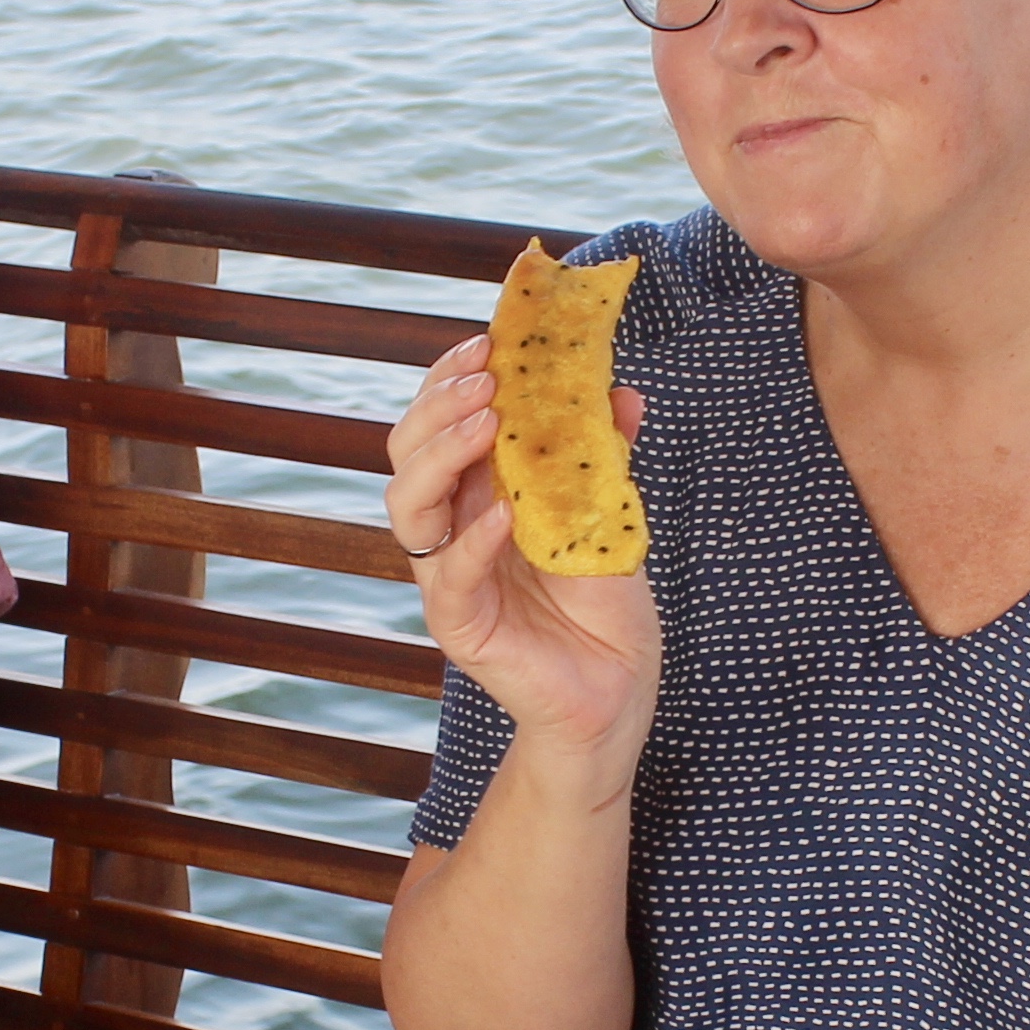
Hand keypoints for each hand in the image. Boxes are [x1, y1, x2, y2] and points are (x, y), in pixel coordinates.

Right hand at [390, 332, 660, 794]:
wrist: (618, 686)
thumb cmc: (605, 602)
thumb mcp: (608, 513)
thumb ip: (603, 455)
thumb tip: (621, 389)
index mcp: (476, 492)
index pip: (439, 424)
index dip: (450, 379)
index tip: (486, 342)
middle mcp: (451, 527)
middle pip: (407, 454)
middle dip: (438, 406)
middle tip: (482, 379)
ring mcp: (448, 576)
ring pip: (407, 507)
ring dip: (440, 457)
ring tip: (483, 426)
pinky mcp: (460, 624)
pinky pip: (450, 577)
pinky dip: (471, 540)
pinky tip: (502, 514)